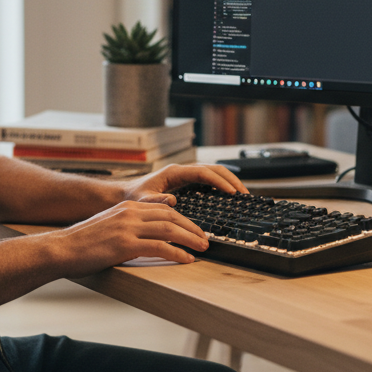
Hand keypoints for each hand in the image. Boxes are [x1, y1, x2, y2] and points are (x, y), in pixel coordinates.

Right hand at [49, 199, 210, 271]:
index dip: (184, 219)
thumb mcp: (109, 226)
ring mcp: (127, 228)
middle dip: (192, 228)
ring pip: (169, 229)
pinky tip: (185, 260)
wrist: (60, 249)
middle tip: (205, 240)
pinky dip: (177, 253)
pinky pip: (159, 247)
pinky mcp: (124, 244)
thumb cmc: (82, 243)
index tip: (195, 230)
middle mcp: (130, 213)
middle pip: (171, 215)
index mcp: (127, 207)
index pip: (164, 208)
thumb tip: (149, 237)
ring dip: (190, 239)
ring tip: (202, 249)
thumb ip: (129, 226)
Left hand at [117, 163, 248, 206]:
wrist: (126, 194)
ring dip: (229, 181)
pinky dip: (222, 185)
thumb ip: (155, 201)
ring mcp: (186, 175)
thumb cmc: (134, 197)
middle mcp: (182, 170)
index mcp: (174, 172)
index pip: (204, 173)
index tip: (232, 192)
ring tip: (242, 194)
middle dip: (231, 180)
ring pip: (214, 173)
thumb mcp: (142, 201)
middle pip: (214, 169)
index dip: (219, 182)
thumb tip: (172, 200)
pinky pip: (209, 180)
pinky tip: (229, 196)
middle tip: (245, 194)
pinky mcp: (187, 182)